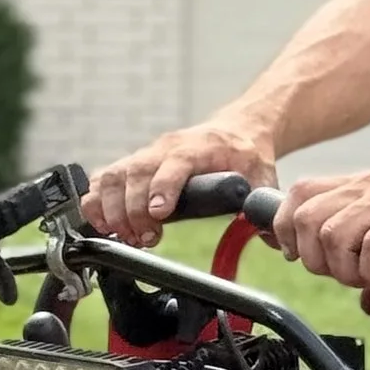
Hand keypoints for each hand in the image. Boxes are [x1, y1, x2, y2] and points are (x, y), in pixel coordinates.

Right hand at [82, 123, 275, 247]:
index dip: (162, 188)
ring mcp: (144, 155)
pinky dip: (95, 203)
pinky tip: (102, 225)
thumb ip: (265, 205)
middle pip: (135, 174)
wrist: (235, 130)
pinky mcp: (131, 165)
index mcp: (198, 147)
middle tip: (143, 238)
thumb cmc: (245, 154)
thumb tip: (275, 238)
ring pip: (112, 176)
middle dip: (132, 210)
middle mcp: (164, 148)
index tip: (159, 215)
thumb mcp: (263, 175)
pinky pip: (102, 179)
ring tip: (124, 236)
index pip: (174, 164)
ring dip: (110, 210)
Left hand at [274, 157, 369, 295]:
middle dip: (314, 259)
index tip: (302, 258)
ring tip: (369, 280)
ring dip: (344, 269)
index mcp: (359, 187)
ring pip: (333, 233)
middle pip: (305, 219)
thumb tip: (366, 303)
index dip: (287, 231)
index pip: (296, 197)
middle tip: (344, 276)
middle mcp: (367, 187)